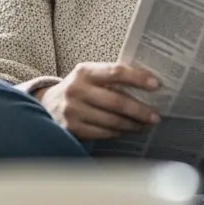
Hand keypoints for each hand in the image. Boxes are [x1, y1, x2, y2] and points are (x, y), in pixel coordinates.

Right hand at [37, 62, 160, 140]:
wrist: (47, 104)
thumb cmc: (78, 88)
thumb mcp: (89, 75)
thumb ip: (111, 76)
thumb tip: (147, 83)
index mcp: (85, 71)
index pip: (116, 72)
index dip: (138, 78)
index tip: (156, 84)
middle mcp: (77, 90)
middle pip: (117, 101)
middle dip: (140, 110)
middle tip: (155, 116)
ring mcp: (73, 111)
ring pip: (111, 121)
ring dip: (131, 124)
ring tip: (143, 125)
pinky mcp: (72, 128)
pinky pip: (102, 133)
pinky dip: (117, 132)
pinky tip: (126, 130)